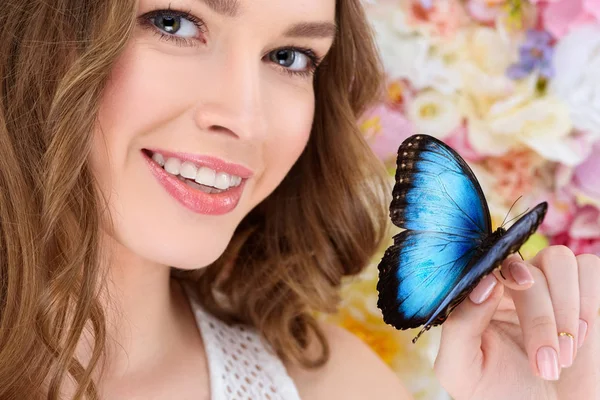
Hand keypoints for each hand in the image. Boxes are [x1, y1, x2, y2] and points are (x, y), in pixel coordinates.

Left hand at [433, 245, 599, 399]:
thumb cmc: (498, 396)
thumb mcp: (460, 370)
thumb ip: (460, 326)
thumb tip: (485, 284)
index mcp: (478, 299)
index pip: (485, 264)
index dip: (498, 273)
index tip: (504, 295)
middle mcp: (510, 288)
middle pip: (526, 268)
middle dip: (540, 318)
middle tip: (545, 365)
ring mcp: (548, 289)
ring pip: (559, 260)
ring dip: (565, 307)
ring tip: (564, 357)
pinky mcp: (582, 298)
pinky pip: (589, 268)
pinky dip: (588, 300)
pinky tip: (581, 338)